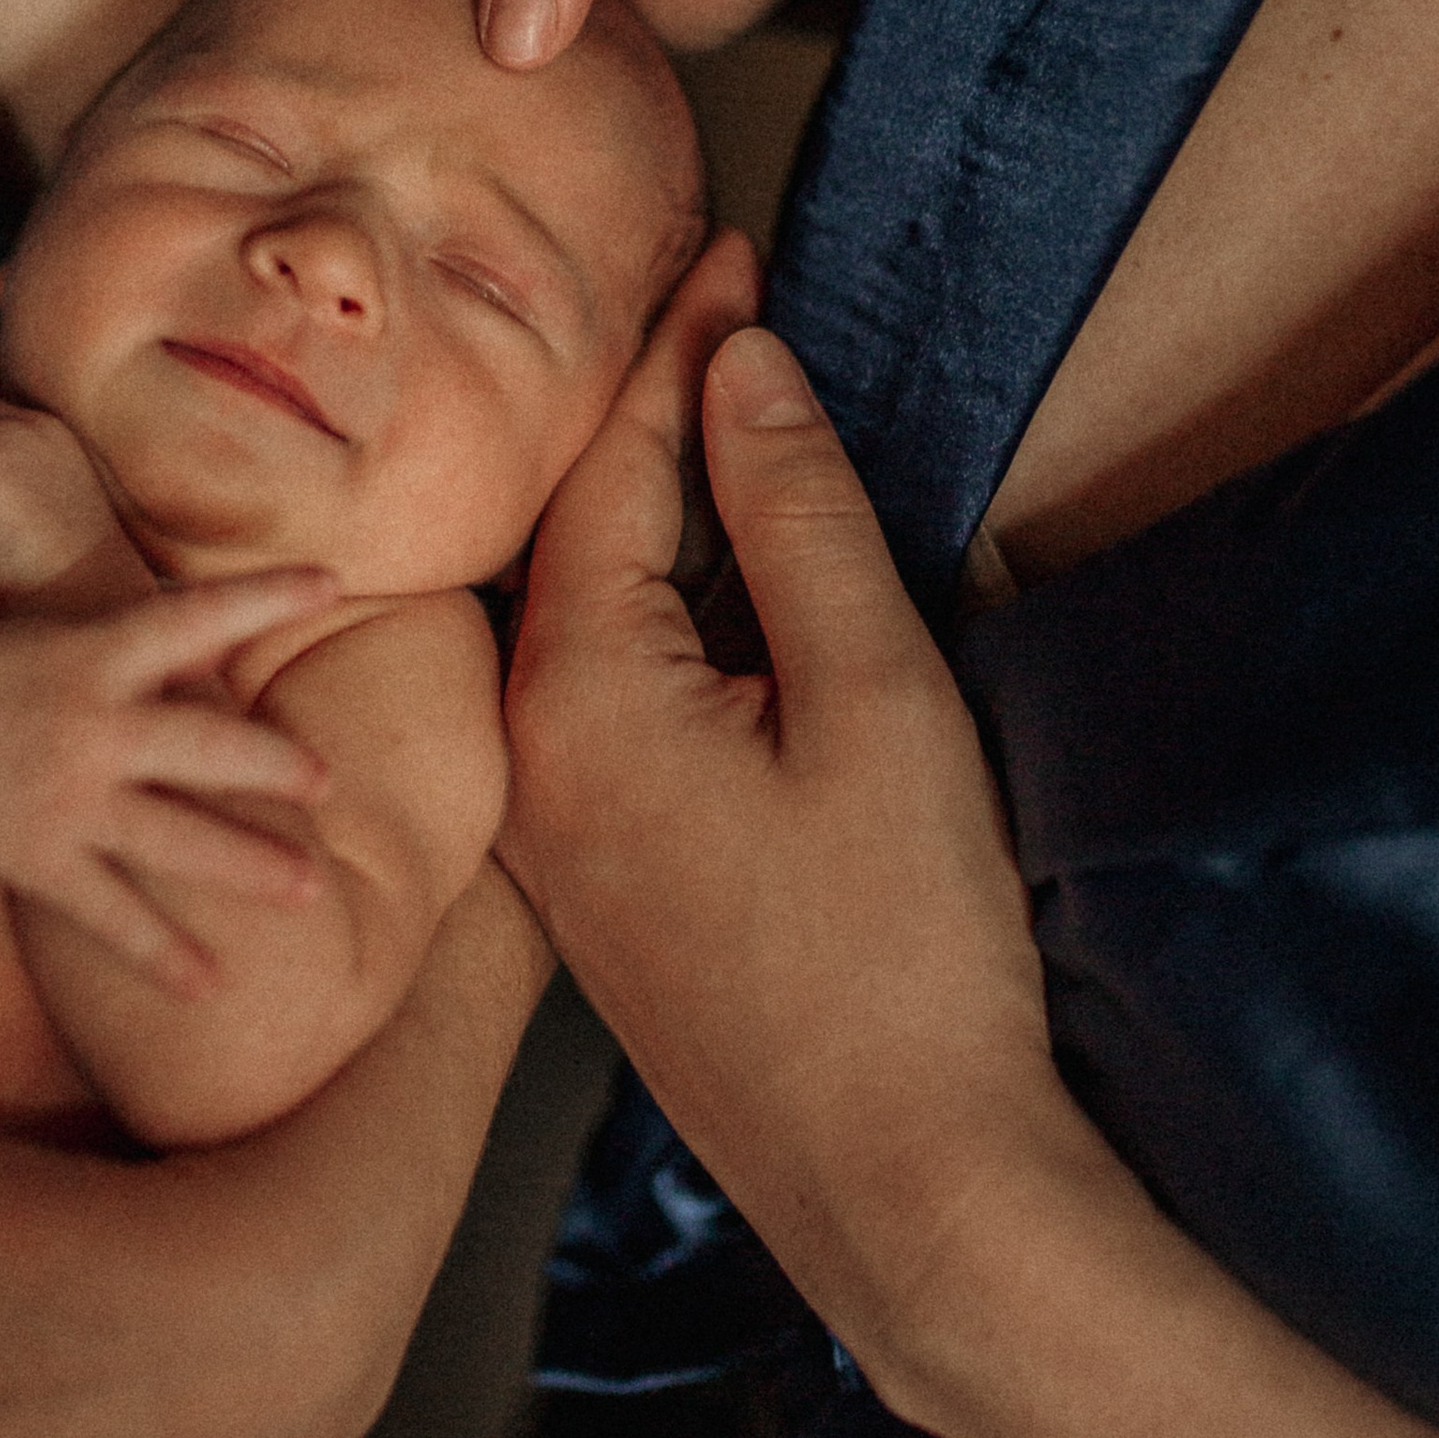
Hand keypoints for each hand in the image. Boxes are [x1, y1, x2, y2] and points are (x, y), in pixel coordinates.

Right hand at [0, 427, 337, 991]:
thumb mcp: (57, 642)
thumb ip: (138, 654)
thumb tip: (221, 646)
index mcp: (95, 655)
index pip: (195, 615)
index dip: (265, 595)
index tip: (330, 580)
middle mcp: (90, 725)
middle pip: (205, 747)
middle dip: (272, 765)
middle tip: (328, 781)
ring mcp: (67, 798)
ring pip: (177, 839)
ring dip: (249, 865)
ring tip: (310, 888)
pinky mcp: (39, 858)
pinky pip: (113, 915)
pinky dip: (163, 954)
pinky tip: (212, 987)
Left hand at [501, 256, 1065, 1324]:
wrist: (907, 1192)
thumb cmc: (903, 955)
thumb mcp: (875, 698)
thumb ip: (797, 518)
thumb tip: (746, 372)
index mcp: (577, 701)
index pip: (610, 471)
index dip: (672, 346)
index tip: (725, 245)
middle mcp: (532, 764)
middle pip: (579, 536)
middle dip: (647, 411)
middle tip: (715, 295)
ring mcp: (558, 839)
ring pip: (588, 619)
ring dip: (651, 512)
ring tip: (717, 403)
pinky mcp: (605, 891)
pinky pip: (607, 702)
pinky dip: (656, 613)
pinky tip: (716, 580)